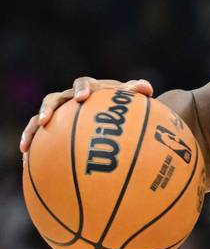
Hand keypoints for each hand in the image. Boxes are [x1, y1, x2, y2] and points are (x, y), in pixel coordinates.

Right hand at [19, 77, 153, 152]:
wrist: (114, 115)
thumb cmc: (123, 108)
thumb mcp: (130, 102)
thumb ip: (136, 93)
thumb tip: (146, 87)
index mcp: (89, 89)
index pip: (83, 83)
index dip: (82, 88)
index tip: (84, 97)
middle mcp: (69, 99)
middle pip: (53, 99)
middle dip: (48, 108)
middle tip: (47, 119)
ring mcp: (59, 114)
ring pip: (39, 119)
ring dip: (32, 130)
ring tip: (26, 147)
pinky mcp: (52, 130)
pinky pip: (39, 139)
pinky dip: (33, 150)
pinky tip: (28, 165)